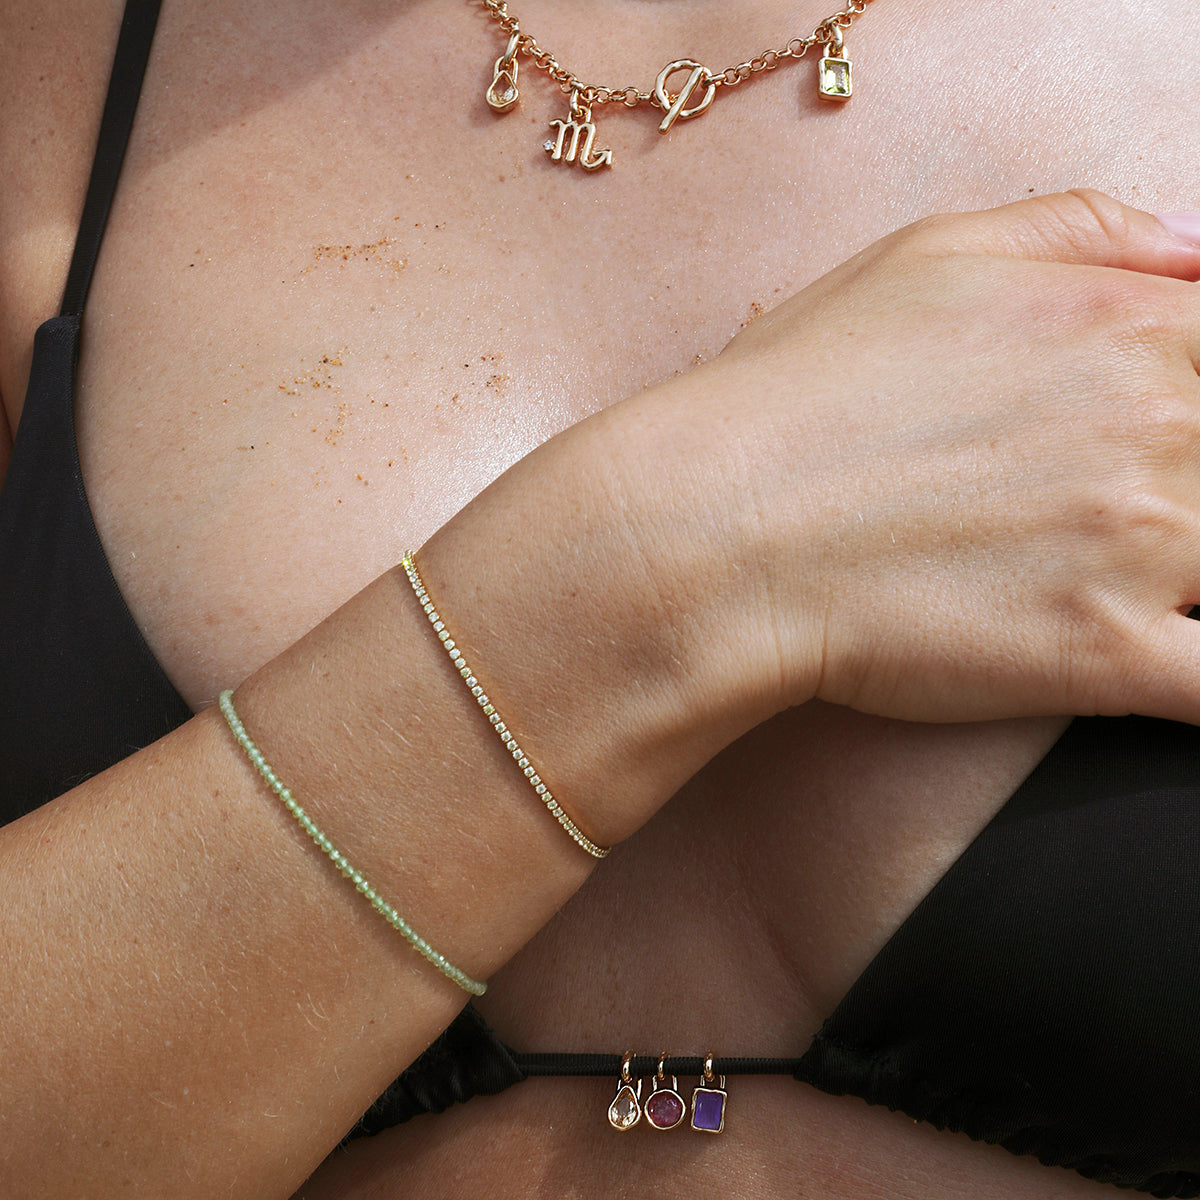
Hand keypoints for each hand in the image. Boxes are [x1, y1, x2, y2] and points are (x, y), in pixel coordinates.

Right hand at [594, 191, 1199, 729]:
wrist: (716, 533)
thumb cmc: (798, 399)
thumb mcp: (927, 257)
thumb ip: (1081, 231)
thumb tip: (1191, 250)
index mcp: (1130, 329)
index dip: (1191, 406)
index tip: (1145, 443)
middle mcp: (1162, 430)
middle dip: (1177, 492)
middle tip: (1085, 511)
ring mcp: (1146, 549)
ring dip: (1180, 573)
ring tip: (1092, 573)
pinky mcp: (1109, 658)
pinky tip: (1155, 656)